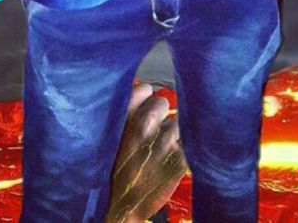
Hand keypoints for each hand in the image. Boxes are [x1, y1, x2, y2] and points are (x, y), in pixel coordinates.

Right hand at [107, 82, 186, 222]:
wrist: (116, 208)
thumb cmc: (108, 171)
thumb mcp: (106, 135)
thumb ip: (122, 113)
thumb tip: (142, 92)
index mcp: (124, 115)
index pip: (145, 89)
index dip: (145, 100)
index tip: (142, 111)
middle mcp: (145, 123)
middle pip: (163, 102)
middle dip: (160, 115)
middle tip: (152, 132)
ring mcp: (164, 141)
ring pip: (177, 122)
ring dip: (172, 133)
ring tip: (160, 150)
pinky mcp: (180, 159)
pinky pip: (190, 141)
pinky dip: (184, 148)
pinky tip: (173, 158)